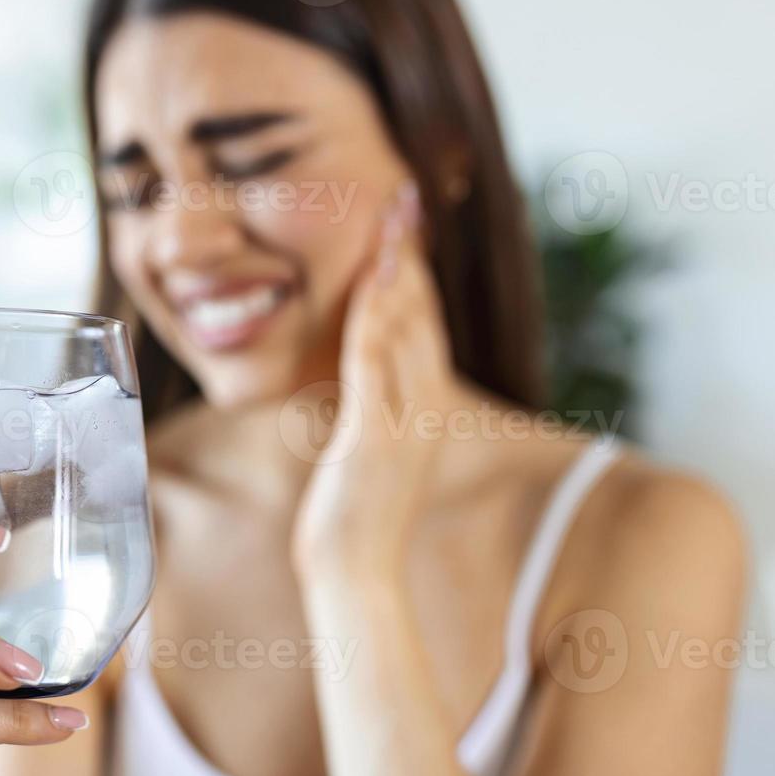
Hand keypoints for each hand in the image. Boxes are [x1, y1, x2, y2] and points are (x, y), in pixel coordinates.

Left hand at [291, 180, 456, 576]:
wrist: (354, 576)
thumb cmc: (352, 522)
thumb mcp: (365, 456)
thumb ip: (369, 416)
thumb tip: (359, 389)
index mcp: (421, 413)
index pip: (422, 330)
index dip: (414, 276)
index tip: (405, 229)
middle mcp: (422, 411)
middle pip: (421, 317)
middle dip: (410, 256)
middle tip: (404, 199)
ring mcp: (403, 424)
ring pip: (404, 333)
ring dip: (397, 274)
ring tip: (392, 222)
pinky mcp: (374, 440)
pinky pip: (376, 369)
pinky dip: (375, 323)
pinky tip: (370, 286)